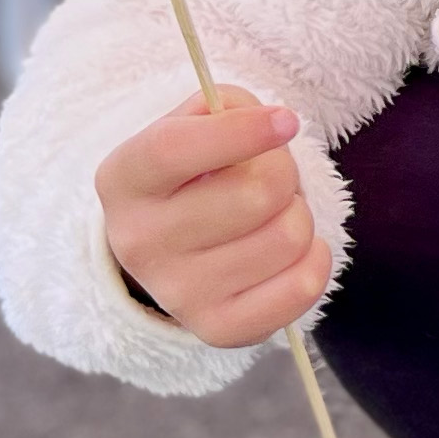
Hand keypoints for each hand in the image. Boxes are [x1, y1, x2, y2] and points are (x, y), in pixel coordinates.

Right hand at [93, 86, 331, 347]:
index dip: (240, 132)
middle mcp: (139, 242)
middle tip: (270, 174)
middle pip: (255, 194)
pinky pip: (302, 286)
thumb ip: (226, 108)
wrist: (171, 245)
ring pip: (287, 237)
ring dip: (298, 214)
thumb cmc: (194, 171)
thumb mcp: (195, 124)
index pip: (173, 151)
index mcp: (124, 179)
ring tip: (272, 214)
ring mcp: (177, 293)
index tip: (286, 121)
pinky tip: (289, 249)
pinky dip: (314, 258)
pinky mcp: (217, 329)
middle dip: (283, 172)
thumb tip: (270, 125)